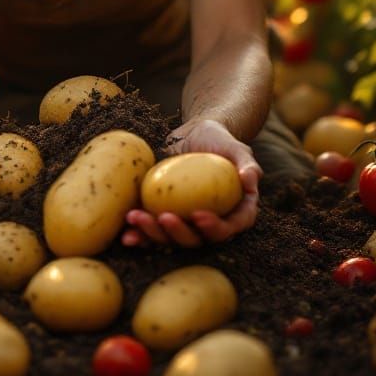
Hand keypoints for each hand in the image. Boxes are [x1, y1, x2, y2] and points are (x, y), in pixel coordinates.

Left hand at [121, 118, 261, 247]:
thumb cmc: (220, 141)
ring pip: (171, 239)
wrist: (194, 135)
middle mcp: (210, 224)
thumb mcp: (236, 148)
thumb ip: (247, 164)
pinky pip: (152, 230)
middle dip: (177, 233)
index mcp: (234, 214)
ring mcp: (186, 223)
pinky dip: (139, 234)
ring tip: (135, 220)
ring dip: (152, 235)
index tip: (197, 215)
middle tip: (163, 217)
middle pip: (196, 239)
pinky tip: (125, 233)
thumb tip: (250, 181)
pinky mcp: (165, 216)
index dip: (215, 228)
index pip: (229, 228)